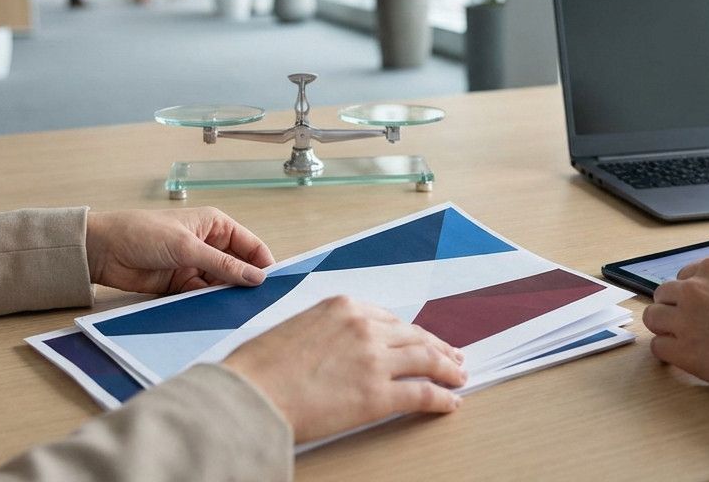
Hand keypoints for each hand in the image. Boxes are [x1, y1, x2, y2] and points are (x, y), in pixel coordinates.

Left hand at [86, 207, 273, 293]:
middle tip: (258, 303)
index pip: (250, 246)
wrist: (102, 250)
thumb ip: (223, 264)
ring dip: (225, 295)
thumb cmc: (142, 233)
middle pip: (238, 267)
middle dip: (245, 283)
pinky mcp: (180, 284)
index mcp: (215, 225)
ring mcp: (194, 265)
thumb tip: (256, 277)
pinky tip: (213, 312)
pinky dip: (207, 303)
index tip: (273, 285)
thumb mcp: (187, 247)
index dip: (263, 264)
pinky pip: (202, 295)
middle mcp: (208, 245)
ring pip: (221, 284)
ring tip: (236, 310)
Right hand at [223, 297, 466, 442]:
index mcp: (343, 307)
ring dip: (448, 369)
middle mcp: (365, 327)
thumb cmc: (260, 367)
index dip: (412, 333)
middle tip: (453, 358)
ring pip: (427, 360)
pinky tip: (450, 402)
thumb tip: (344, 350)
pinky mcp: (378, 394)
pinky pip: (422, 393)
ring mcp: (374, 360)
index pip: (391, 320)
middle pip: (415, 337)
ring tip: (459, 377)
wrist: (249, 394)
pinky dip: (442, 398)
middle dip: (438, 348)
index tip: (423, 341)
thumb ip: (329, 332)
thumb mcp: (298, 328)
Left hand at [642, 256, 708, 394]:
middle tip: (687, 324)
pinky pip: (657, 346)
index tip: (697, 306)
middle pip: (664, 293)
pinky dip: (668, 352)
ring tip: (681, 339)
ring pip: (653, 316)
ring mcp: (684, 318)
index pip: (684, 275)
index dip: (689, 294)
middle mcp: (695, 288)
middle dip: (673, 308)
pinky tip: (684, 357)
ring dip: (664, 327)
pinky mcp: (681, 348)